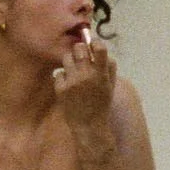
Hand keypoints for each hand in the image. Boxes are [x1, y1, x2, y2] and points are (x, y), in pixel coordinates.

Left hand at [50, 23, 118, 142]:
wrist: (89, 126)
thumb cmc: (102, 105)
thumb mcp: (110, 86)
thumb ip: (109, 67)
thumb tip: (101, 50)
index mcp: (101, 74)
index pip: (99, 48)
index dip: (95, 42)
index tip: (93, 44)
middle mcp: (86, 75)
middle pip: (78, 47)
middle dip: (79, 49)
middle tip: (81, 55)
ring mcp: (72, 81)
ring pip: (66, 58)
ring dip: (70, 62)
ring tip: (74, 71)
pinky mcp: (60, 88)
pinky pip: (59, 73)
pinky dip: (63, 77)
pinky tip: (68, 86)